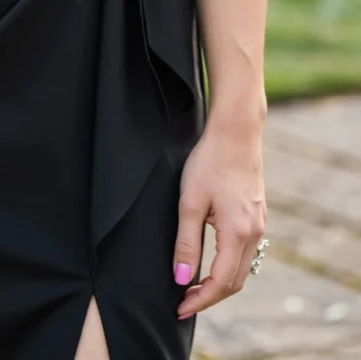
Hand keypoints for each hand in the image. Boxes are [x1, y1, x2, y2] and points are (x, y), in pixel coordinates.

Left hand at [174, 122, 266, 317]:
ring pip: (242, 268)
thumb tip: (181, 278)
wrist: (236, 132)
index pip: (221, 282)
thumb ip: (186, 243)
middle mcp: (254, 233)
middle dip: (210, 296)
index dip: (200, 300)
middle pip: (235, 281)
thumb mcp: (190, 202)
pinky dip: (229, 265)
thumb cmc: (210, 161)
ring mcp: (259, 224)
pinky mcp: (257, 214)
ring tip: (194, 286)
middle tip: (184, 301)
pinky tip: (213, 261)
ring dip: (220, 282)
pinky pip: (246, 251)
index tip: (180, 308)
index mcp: (238, 233)